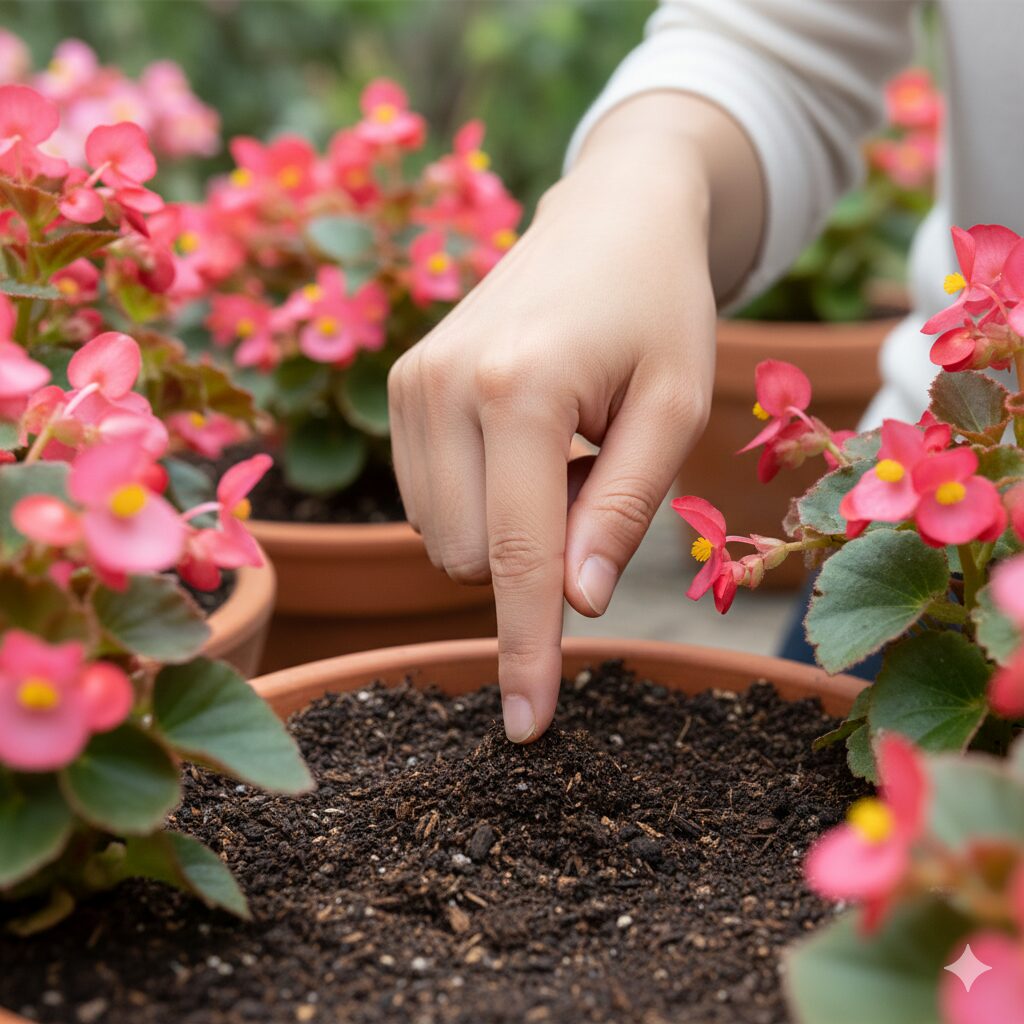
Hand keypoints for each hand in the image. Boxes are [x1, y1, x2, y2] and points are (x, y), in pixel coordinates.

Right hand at [388, 94, 761, 741]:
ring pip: (444, 537)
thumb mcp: (676, 406)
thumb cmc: (660, 309)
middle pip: (475, 559)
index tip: (525, 724)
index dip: (526, 648)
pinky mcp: (401, 386)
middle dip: (536, 555)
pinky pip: (427, 499)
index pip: (518, 554)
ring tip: (558, 447)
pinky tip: (518, 439)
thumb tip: (574, 603)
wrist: (610, 217)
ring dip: (508, 526)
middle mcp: (444, 387)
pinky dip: (480, 499)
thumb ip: (623, 507)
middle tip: (594, 472)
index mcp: (520, 388)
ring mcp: (410, 384)